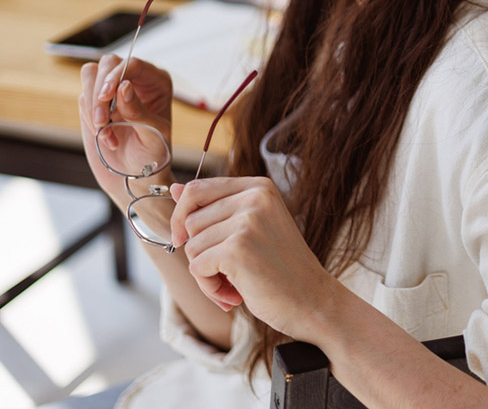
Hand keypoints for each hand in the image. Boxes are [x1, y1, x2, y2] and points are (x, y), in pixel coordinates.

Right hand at [78, 54, 173, 206]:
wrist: (134, 177)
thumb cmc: (152, 156)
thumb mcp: (152, 134)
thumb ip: (138, 110)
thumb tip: (123, 85)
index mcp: (157, 83)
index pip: (133, 64)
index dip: (116, 76)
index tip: (105, 97)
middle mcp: (135, 80)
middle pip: (109, 64)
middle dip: (100, 92)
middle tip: (102, 122)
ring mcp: (113, 90)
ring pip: (92, 75)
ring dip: (92, 103)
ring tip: (105, 131)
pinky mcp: (95, 102)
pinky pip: (83, 96)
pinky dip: (88, 114)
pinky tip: (103, 134)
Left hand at [169, 177, 332, 336]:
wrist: (312, 301)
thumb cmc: (281, 268)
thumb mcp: (251, 228)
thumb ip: (215, 208)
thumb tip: (175, 189)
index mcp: (259, 187)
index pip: (198, 188)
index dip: (183, 216)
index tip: (188, 240)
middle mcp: (255, 197)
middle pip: (190, 220)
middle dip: (199, 251)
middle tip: (225, 271)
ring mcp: (247, 222)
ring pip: (191, 246)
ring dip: (206, 273)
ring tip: (235, 283)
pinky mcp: (237, 249)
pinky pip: (197, 267)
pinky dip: (209, 287)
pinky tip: (234, 293)